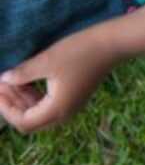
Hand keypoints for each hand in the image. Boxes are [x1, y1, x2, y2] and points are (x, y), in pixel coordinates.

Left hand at [0, 30, 118, 133]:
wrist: (113, 43)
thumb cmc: (80, 51)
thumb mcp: (47, 61)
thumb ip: (22, 74)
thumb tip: (4, 80)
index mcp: (57, 109)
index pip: (23, 122)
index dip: (5, 108)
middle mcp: (64, 113)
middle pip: (29, 121)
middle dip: (11, 105)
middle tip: (0, 85)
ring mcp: (70, 106)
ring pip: (38, 113)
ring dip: (22, 100)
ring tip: (10, 81)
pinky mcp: (73, 97)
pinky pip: (47, 105)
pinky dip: (34, 97)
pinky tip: (27, 81)